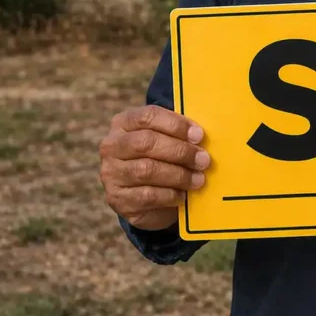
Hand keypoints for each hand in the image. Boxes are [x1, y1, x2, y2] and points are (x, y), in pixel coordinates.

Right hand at [99, 105, 209, 230]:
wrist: (144, 197)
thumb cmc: (161, 159)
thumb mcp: (166, 140)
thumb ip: (179, 133)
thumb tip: (201, 136)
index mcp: (124, 123)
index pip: (147, 116)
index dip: (175, 124)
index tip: (198, 135)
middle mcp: (112, 146)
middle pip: (146, 142)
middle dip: (180, 151)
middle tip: (203, 160)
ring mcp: (111, 173)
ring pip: (147, 170)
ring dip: (178, 175)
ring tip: (198, 179)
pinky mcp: (117, 198)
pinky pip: (147, 195)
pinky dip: (169, 195)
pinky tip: (182, 195)